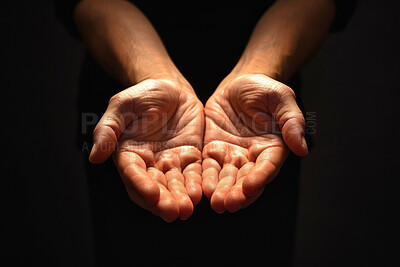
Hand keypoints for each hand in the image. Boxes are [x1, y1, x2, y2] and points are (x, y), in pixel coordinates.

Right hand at [89, 79, 203, 220]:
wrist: (171, 89)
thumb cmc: (142, 95)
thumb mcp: (121, 106)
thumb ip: (108, 129)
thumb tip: (95, 157)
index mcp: (129, 154)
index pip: (133, 174)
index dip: (142, 185)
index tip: (152, 195)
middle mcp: (149, 164)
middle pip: (154, 187)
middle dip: (163, 201)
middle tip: (172, 212)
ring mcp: (170, 163)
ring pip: (175, 185)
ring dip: (180, 198)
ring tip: (187, 209)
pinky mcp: (190, 158)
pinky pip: (194, 174)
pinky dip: (196, 185)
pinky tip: (201, 194)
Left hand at [202, 74, 307, 212]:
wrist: (239, 83)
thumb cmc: (264, 89)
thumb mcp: (281, 98)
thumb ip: (291, 121)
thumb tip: (302, 149)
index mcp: (272, 148)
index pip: (267, 167)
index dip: (259, 177)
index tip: (250, 187)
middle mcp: (253, 157)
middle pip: (246, 180)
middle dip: (238, 193)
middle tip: (228, 204)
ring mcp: (232, 155)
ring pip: (227, 179)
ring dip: (221, 191)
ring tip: (215, 203)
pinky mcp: (213, 151)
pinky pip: (209, 167)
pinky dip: (205, 179)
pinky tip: (201, 189)